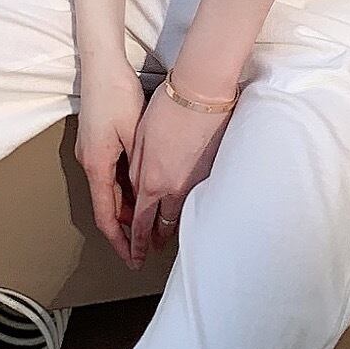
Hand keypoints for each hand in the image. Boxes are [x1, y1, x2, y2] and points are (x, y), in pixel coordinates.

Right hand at [74, 66, 146, 266]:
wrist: (101, 66)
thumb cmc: (116, 95)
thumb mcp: (134, 133)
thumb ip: (138, 167)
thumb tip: (147, 193)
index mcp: (97, 165)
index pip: (107, 215)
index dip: (120, 241)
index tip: (132, 258)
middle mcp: (90, 162)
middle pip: (107, 206)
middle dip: (125, 229)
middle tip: (145, 247)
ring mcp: (91, 152)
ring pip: (109, 191)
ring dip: (126, 209)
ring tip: (148, 225)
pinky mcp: (97, 142)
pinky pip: (110, 175)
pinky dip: (124, 189)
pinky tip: (141, 191)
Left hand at [122, 76, 233, 268]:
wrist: (202, 93)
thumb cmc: (168, 109)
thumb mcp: (140, 140)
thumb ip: (136, 171)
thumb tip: (137, 191)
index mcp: (152, 181)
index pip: (142, 223)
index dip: (137, 243)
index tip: (135, 255)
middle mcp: (176, 188)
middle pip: (165, 223)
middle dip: (158, 238)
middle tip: (154, 248)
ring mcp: (198, 180)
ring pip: (183, 211)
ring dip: (174, 223)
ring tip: (170, 232)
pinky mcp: (213, 170)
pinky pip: (199, 195)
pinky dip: (191, 203)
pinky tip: (189, 203)